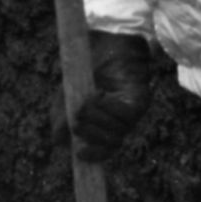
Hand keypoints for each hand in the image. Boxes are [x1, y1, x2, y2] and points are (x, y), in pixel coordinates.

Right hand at [72, 32, 151, 162]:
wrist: (103, 45)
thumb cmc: (86, 71)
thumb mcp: (67, 98)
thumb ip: (61, 120)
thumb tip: (61, 142)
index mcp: (102, 127)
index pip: (103, 152)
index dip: (94, 156)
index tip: (81, 152)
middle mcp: (119, 124)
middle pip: (110, 144)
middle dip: (90, 133)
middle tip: (78, 117)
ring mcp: (131, 114)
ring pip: (117, 132)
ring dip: (97, 119)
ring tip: (86, 103)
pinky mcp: (140, 101)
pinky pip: (126, 115)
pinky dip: (109, 108)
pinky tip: (99, 95)